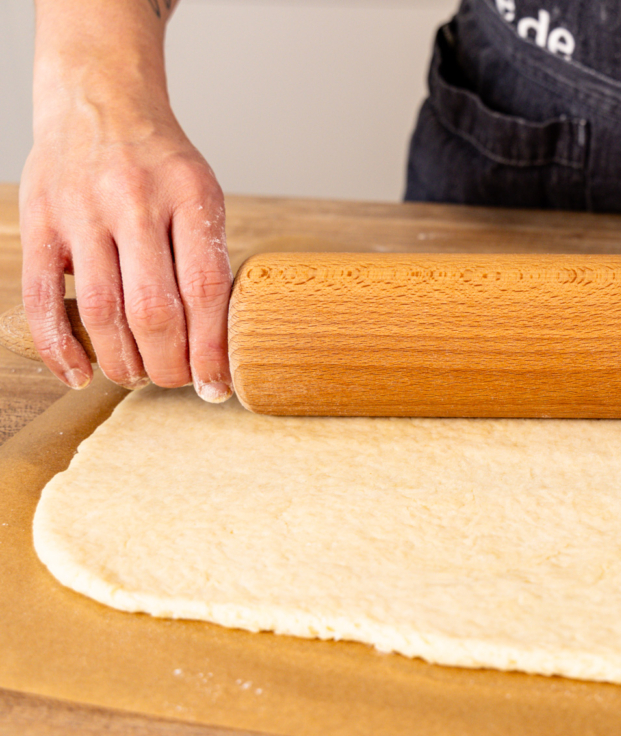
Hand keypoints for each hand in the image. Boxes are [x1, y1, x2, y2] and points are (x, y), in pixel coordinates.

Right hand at [20, 95, 232, 400]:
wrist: (99, 101)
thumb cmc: (160, 163)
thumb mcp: (201, 195)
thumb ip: (206, 257)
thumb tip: (217, 343)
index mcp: (189, 195)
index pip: (204, 289)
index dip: (211, 348)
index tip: (217, 386)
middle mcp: (134, 201)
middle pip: (153, 309)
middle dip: (169, 363)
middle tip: (177, 383)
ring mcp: (82, 212)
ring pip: (101, 311)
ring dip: (123, 362)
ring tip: (139, 378)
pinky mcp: (40, 223)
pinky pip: (44, 300)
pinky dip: (61, 347)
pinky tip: (81, 373)